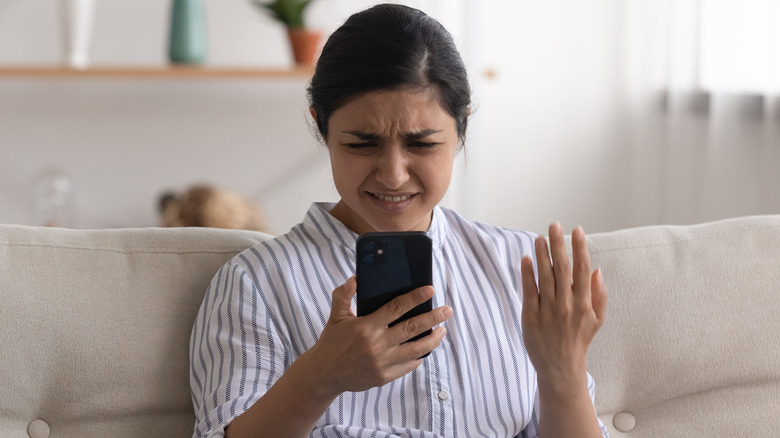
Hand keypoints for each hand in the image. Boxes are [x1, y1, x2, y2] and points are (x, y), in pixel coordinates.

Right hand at [308, 277, 450, 396]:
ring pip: (416, 349)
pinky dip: (419, 357)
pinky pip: (408, 366)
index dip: (415, 297)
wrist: (323, 374)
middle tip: (447, 310)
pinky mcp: (384, 377)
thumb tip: (354, 279)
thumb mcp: (336, 316)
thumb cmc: (331, 342)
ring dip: (432, 339)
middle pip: (413, 328)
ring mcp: (382, 363)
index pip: (397, 307)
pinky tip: (425, 349)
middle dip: (433, 318)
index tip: (430, 290)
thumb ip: (343, 295)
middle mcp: (377, 344)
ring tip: (442, 330)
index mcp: (367, 326)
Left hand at [520, 223, 606, 394]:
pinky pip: (529, 291)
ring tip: (539, 238)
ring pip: (545, 277)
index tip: (577, 230)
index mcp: (584, 304)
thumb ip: (599, 295)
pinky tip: (526, 259)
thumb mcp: (597, 320)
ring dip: (542, 255)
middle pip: (563, 269)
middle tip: (554, 226)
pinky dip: (527, 274)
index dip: (580, 249)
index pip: (583, 270)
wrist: (560, 368)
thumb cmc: (578, 341)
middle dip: (559, 245)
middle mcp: (567, 305)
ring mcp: (548, 311)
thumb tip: (597, 271)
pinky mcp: (531, 317)